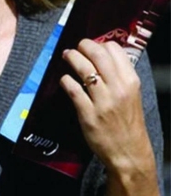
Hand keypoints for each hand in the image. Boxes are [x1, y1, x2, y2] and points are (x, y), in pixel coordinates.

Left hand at [59, 39, 153, 173]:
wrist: (129, 152)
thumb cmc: (128, 123)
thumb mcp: (132, 96)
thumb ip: (119, 78)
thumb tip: (102, 58)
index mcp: (131, 82)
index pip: (116, 50)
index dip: (101, 44)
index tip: (92, 45)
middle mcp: (119, 88)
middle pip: (98, 55)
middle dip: (84, 46)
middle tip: (76, 47)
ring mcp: (103, 101)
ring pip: (84, 69)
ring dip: (72, 58)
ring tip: (66, 56)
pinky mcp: (88, 113)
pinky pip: (73, 89)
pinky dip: (65, 81)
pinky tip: (64, 80)